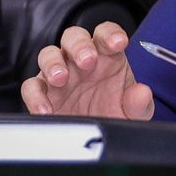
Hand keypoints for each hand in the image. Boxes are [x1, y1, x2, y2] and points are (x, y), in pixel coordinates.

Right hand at [20, 22, 153, 119]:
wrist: (98, 141)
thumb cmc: (116, 115)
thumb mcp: (133, 113)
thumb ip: (139, 103)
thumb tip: (143, 93)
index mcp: (105, 55)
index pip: (106, 33)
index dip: (111, 34)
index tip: (119, 43)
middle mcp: (79, 59)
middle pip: (74, 36)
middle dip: (80, 45)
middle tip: (88, 61)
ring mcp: (59, 74)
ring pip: (49, 54)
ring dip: (53, 63)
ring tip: (60, 78)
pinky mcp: (42, 93)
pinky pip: (32, 87)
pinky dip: (35, 96)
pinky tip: (46, 109)